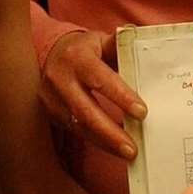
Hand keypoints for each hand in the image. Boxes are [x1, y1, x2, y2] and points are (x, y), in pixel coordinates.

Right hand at [40, 31, 145, 158]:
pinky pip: (75, 130)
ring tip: (127, 152)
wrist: (52, 54)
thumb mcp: (101, 41)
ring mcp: (51, 97)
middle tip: (132, 148)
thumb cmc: (85, 49)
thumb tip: (138, 41)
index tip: (142, 113)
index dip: (121, 97)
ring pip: (79, 125)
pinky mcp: (50, 112)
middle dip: (110, 133)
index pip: (100, 79)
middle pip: (85, 110)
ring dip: (104, 142)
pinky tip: (113, 145)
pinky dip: (96, 139)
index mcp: (76, 57)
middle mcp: (59, 78)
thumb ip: (120, 45)